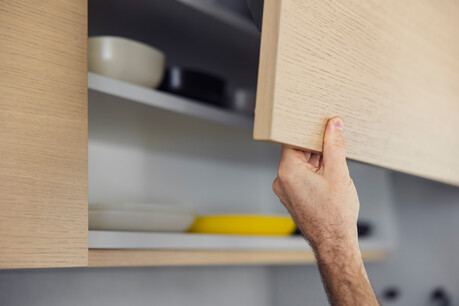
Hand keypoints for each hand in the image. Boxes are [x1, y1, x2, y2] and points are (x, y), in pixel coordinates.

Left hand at [273, 117, 358, 249]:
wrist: (334, 243)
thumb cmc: (335, 215)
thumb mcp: (338, 172)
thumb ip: (334, 145)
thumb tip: (333, 124)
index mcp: (287, 171)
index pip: (293, 140)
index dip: (309, 132)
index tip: (322, 126)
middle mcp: (281, 180)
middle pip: (298, 151)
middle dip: (317, 148)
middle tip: (335, 148)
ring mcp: (285, 190)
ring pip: (301, 164)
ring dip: (318, 162)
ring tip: (334, 170)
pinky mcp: (292, 197)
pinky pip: (301, 177)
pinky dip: (315, 173)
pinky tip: (329, 178)